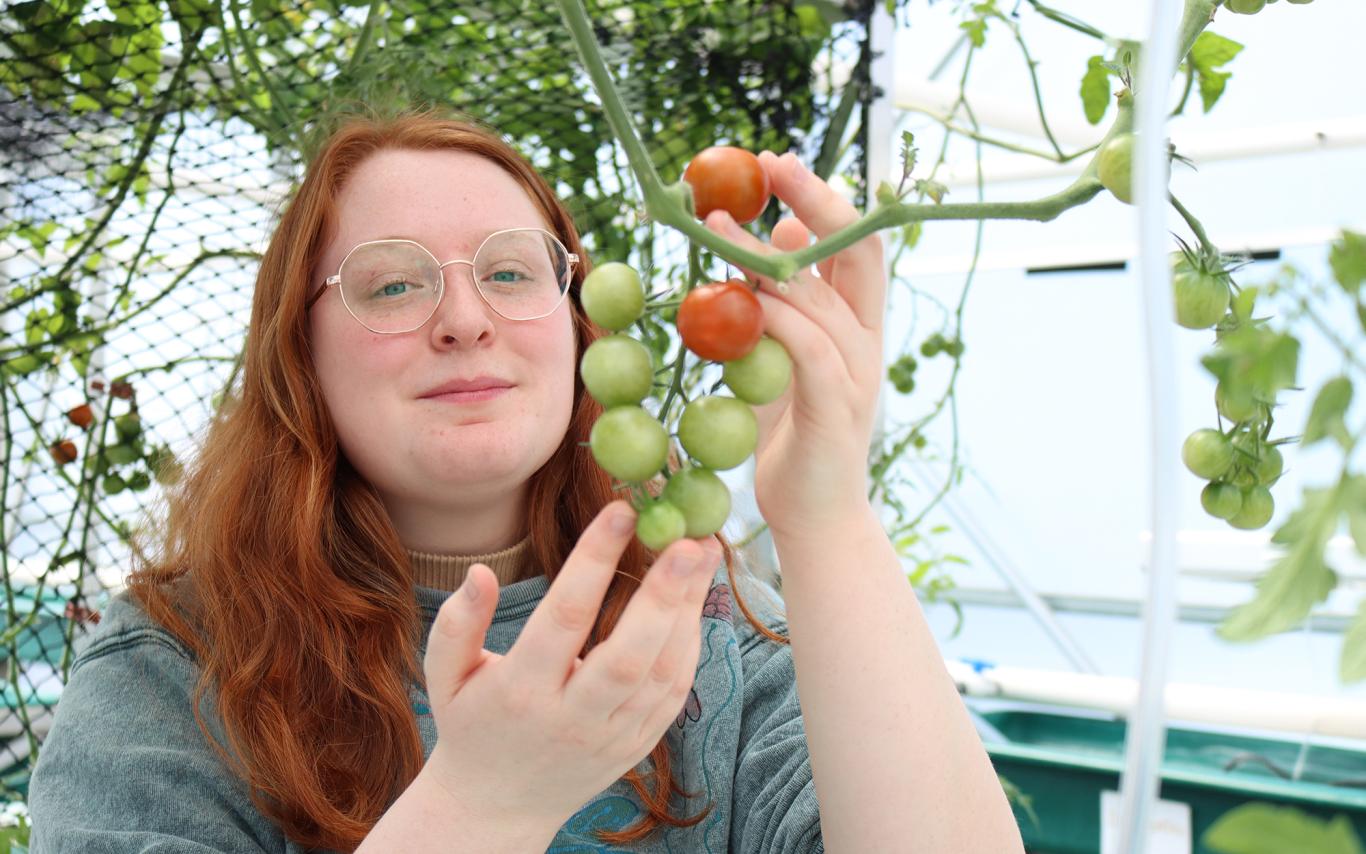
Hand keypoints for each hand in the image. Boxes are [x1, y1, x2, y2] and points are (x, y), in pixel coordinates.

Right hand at [420, 500, 720, 827]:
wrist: (496, 808)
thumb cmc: (470, 724)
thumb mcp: (444, 678)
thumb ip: (456, 624)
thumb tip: (480, 572)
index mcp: (519, 692)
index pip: (564, 617)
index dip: (594, 561)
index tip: (620, 511)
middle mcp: (570, 718)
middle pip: (628, 655)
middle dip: (664, 594)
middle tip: (689, 538)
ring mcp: (609, 738)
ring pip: (661, 674)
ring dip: (689, 611)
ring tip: (703, 553)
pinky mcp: (636, 747)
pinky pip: (673, 695)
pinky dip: (690, 646)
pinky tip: (694, 601)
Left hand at [705, 151, 886, 537]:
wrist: (815, 518)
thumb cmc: (791, 439)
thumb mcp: (782, 359)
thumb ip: (783, 304)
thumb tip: (776, 236)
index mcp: (859, 325)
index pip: (857, 246)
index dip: (824, 200)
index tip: (778, 165)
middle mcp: (868, 341)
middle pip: (858, 253)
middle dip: (817, 200)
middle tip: (770, 164)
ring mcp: (858, 374)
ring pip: (822, 298)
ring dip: (766, 258)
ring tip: (716, 229)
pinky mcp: (836, 408)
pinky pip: (809, 349)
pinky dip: (775, 320)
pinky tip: (738, 302)